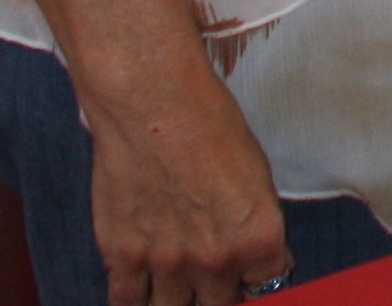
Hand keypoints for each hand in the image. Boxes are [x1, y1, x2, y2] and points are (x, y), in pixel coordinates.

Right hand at [76, 63, 287, 305]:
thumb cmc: (210, 126)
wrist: (154, 106)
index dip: (256, 279)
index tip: (248, 275)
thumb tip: (255, 257)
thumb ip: (254, 227)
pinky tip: (143, 294)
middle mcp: (216, 260)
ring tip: (180, 285)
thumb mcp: (257, 177)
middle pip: (220, 304)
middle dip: (219, 293)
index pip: (267, 286)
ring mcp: (167, 263)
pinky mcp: (123, 256)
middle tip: (213, 279)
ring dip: (179, 300)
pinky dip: (136, 301)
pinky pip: (127, 302)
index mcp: (259, 238)